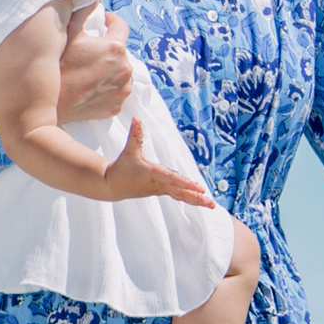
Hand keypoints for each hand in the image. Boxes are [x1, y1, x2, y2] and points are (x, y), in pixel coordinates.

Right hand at [57, 7, 133, 123]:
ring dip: (110, 67)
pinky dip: (108, 85)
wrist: (49, 105)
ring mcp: (123, 90)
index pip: (121, 26)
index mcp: (115, 48)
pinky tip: (91, 84)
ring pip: (120, 71)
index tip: (102, 21)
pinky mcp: (117, 106)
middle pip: (121, 51)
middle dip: (107, 47)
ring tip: (90, 68)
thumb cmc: (57, 66)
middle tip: (89, 49)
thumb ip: (82, 11)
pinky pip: (116, 90)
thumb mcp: (67, 33)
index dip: (110, 21)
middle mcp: (125, 69)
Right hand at [99, 121, 216, 208]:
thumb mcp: (129, 150)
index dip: (186, 184)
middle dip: (196, 197)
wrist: (112, 185)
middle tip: (211, 203)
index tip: (200, 189)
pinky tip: (200, 202)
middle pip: (181, 192)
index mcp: (153, 174)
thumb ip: (135, 135)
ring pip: (181, 196)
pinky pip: (178, 195)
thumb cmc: (121, 167)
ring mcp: (160, 190)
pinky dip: (189, 198)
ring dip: (196, 201)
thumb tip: (136, 119)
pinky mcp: (160, 191)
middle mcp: (159, 184)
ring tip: (212, 205)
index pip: (172, 179)